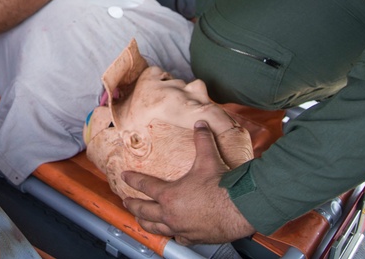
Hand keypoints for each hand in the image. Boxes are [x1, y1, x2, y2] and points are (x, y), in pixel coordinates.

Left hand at [122, 121, 254, 244]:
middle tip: (126, 202)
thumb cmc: (222, 187)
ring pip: (157, 228)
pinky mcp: (194, 238)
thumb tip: (200, 124)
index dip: (133, 180)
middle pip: (144, 211)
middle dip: (133, 205)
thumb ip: (202, 140)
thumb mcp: (208, 158)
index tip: (124, 177)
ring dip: (146, 223)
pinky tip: (173, 234)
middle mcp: (171, 214)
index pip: (145, 185)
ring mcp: (181, 228)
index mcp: (169, 195)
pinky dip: (173, 235)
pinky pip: (178, 238)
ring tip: (141, 221)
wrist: (240, 209)